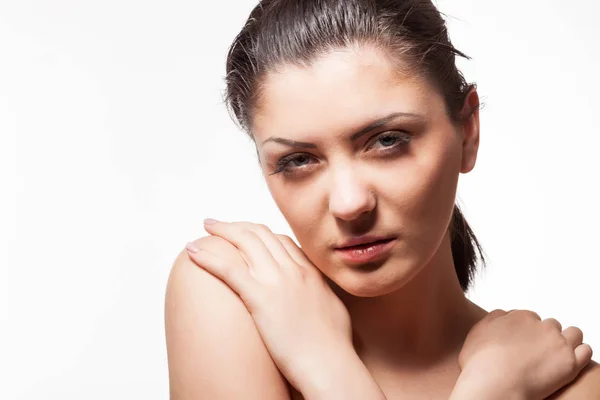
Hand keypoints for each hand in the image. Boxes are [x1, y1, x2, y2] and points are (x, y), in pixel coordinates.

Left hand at [185, 219, 355, 391]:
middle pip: (260, 234)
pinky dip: (207, 256)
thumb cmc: (334, 347)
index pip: (280, 240)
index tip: (244, 233)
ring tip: (205, 228)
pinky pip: (228, 269)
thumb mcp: (332, 310)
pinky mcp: (260, 298)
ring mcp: (277, 281)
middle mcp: (293, 270)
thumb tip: (315, 297)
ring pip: (245, 242)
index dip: (258, 233)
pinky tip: (192, 251)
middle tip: (218, 224)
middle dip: (236, 225)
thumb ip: (320, 295)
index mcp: (310, 272)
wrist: (330, 363)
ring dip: (221, 231)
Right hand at [453, 309, 592, 399]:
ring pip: (572, 333)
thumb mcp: (476, 333)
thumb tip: (500, 318)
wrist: (494, 385)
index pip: (529, 318)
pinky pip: (585, 350)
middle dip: (546, 336)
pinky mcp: (570, 362)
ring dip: (568, 341)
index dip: (526, 332)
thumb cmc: (480, 365)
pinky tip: (570, 362)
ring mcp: (558, 342)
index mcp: (519, 317)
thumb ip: (491, 320)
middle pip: (550, 325)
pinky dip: (580, 354)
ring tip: (558, 356)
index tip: (522, 344)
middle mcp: (541, 325)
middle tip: (537, 353)